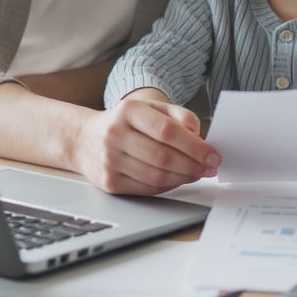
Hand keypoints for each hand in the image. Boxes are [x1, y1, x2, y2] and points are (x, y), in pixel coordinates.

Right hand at [77, 89, 220, 194]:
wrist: (84, 139)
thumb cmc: (124, 122)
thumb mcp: (150, 108)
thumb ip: (178, 115)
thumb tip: (199, 135)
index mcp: (128, 111)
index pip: (167, 131)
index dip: (195, 146)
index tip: (213, 155)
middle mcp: (115, 135)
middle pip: (164, 157)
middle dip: (193, 165)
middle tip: (210, 168)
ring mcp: (110, 160)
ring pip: (157, 176)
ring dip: (184, 178)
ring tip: (197, 173)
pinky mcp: (109, 182)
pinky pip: (147, 189)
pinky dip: (168, 186)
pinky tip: (178, 179)